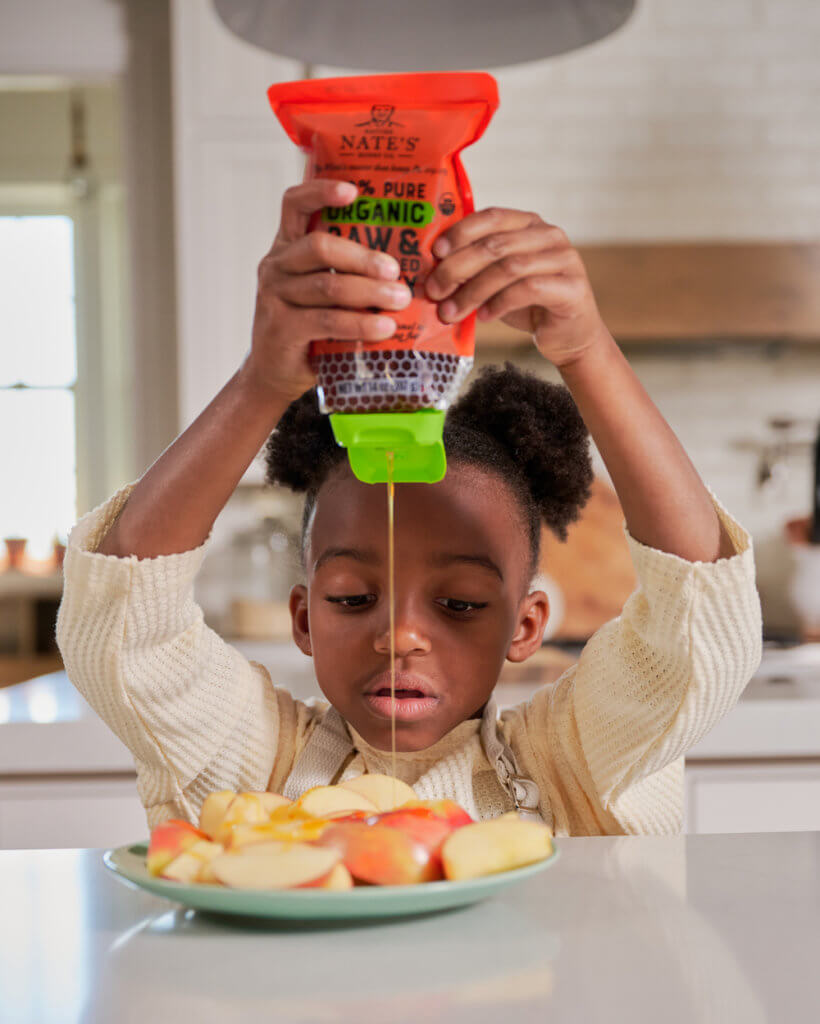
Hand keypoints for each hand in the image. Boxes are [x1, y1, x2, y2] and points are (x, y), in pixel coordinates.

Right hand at [242, 179, 412, 402]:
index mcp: (287, 246)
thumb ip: (346, 272)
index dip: (322, 192)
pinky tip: (384, 328)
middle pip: (320, 247)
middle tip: (395, 270)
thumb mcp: (321, 291)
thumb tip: (404, 264)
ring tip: (400, 299)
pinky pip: (327, 321)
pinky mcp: (281, 328)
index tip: (354, 192)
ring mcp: (275, 297)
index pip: (295, 204)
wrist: (276, 373)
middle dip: (363, 257)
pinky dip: (360, 324)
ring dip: (369, 292)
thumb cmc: (309, 327)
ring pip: (328, 286)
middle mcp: (276, 266)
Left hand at [423, 207, 609, 367]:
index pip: (492, 217)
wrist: (568, 336)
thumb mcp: (496, 281)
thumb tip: (433, 272)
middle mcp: (549, 235)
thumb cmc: (527, 305)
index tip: (435, 253)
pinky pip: (528, 289)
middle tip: (435, 291)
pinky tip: (483, 316)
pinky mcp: (572, 287)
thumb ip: (474, 269)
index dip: (461, 232)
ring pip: (509, 268)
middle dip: (458, 269)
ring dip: (473, 291)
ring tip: (452, 311)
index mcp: (528, 224)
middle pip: (495, 245)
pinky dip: (499, 303)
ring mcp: (564, 259)